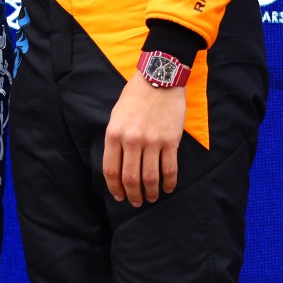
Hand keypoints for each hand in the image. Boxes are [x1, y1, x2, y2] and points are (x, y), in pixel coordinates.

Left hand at [102, 72, 185, 206]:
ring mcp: (152, 141)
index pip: (111, 170)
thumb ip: (115, 139)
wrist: (159, 79)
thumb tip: (116, 164)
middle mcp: (131, 140)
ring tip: (152, 198)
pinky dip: (169, 183)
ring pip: (150, 178)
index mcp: (114, 133)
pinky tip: (168, 188)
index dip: (114, 188)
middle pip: (130, 178)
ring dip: (151, 193)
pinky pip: (170, 169)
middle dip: (132, 195)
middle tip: (136, 202)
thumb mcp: (116, 115)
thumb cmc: (135, 97)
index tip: (119, 196)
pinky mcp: (171, 141)